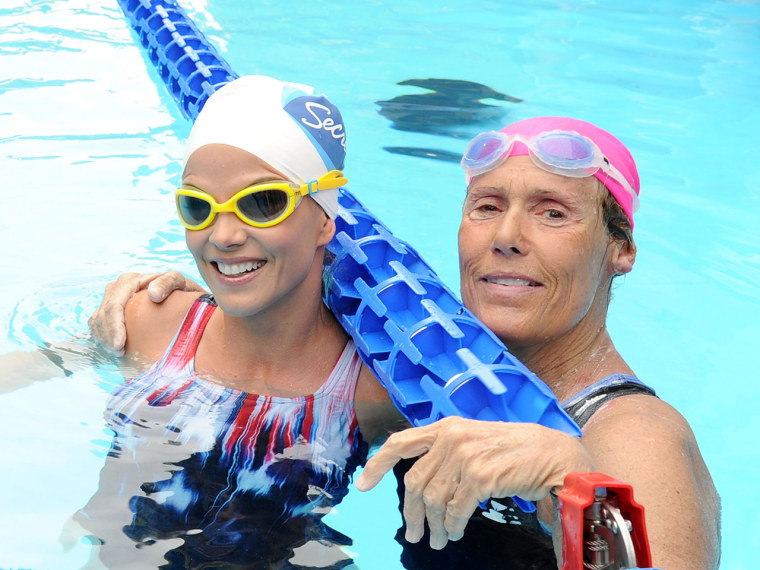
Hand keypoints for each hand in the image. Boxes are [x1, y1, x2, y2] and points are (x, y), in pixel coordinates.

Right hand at [88, 271, 203, 354]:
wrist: (179, 295)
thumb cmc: (178, 289)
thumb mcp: (178, 282)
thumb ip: (168, 283)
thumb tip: (154, 294)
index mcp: (128, 281)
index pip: (114, 305)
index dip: (114, 326)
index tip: (120, 344)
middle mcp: (115, 288)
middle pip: (103, 315)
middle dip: (109, 336)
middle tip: (120, 353)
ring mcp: (110, 300)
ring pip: (97, 321)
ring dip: (105, 339)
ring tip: (119, 353)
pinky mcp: (109, 311)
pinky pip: (98, 326)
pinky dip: (104, 338)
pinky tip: (115, 348)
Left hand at [355, 416, 592, 549]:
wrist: (553, 453)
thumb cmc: (514, 450)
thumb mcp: (473, 440)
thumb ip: (445, 454)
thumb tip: (419, 486)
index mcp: (446, 427)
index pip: (400, 443)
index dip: (378, 465)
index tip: (363, 485)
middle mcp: (451, 437)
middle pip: (414, 482)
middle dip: (411, 513)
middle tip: (413, 534)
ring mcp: (465, 455)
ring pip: (433, 500)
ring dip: (434, 526)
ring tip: (438, 539)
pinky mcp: (480, 475)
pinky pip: (454, 510)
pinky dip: (451, 526)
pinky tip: (453, 532)